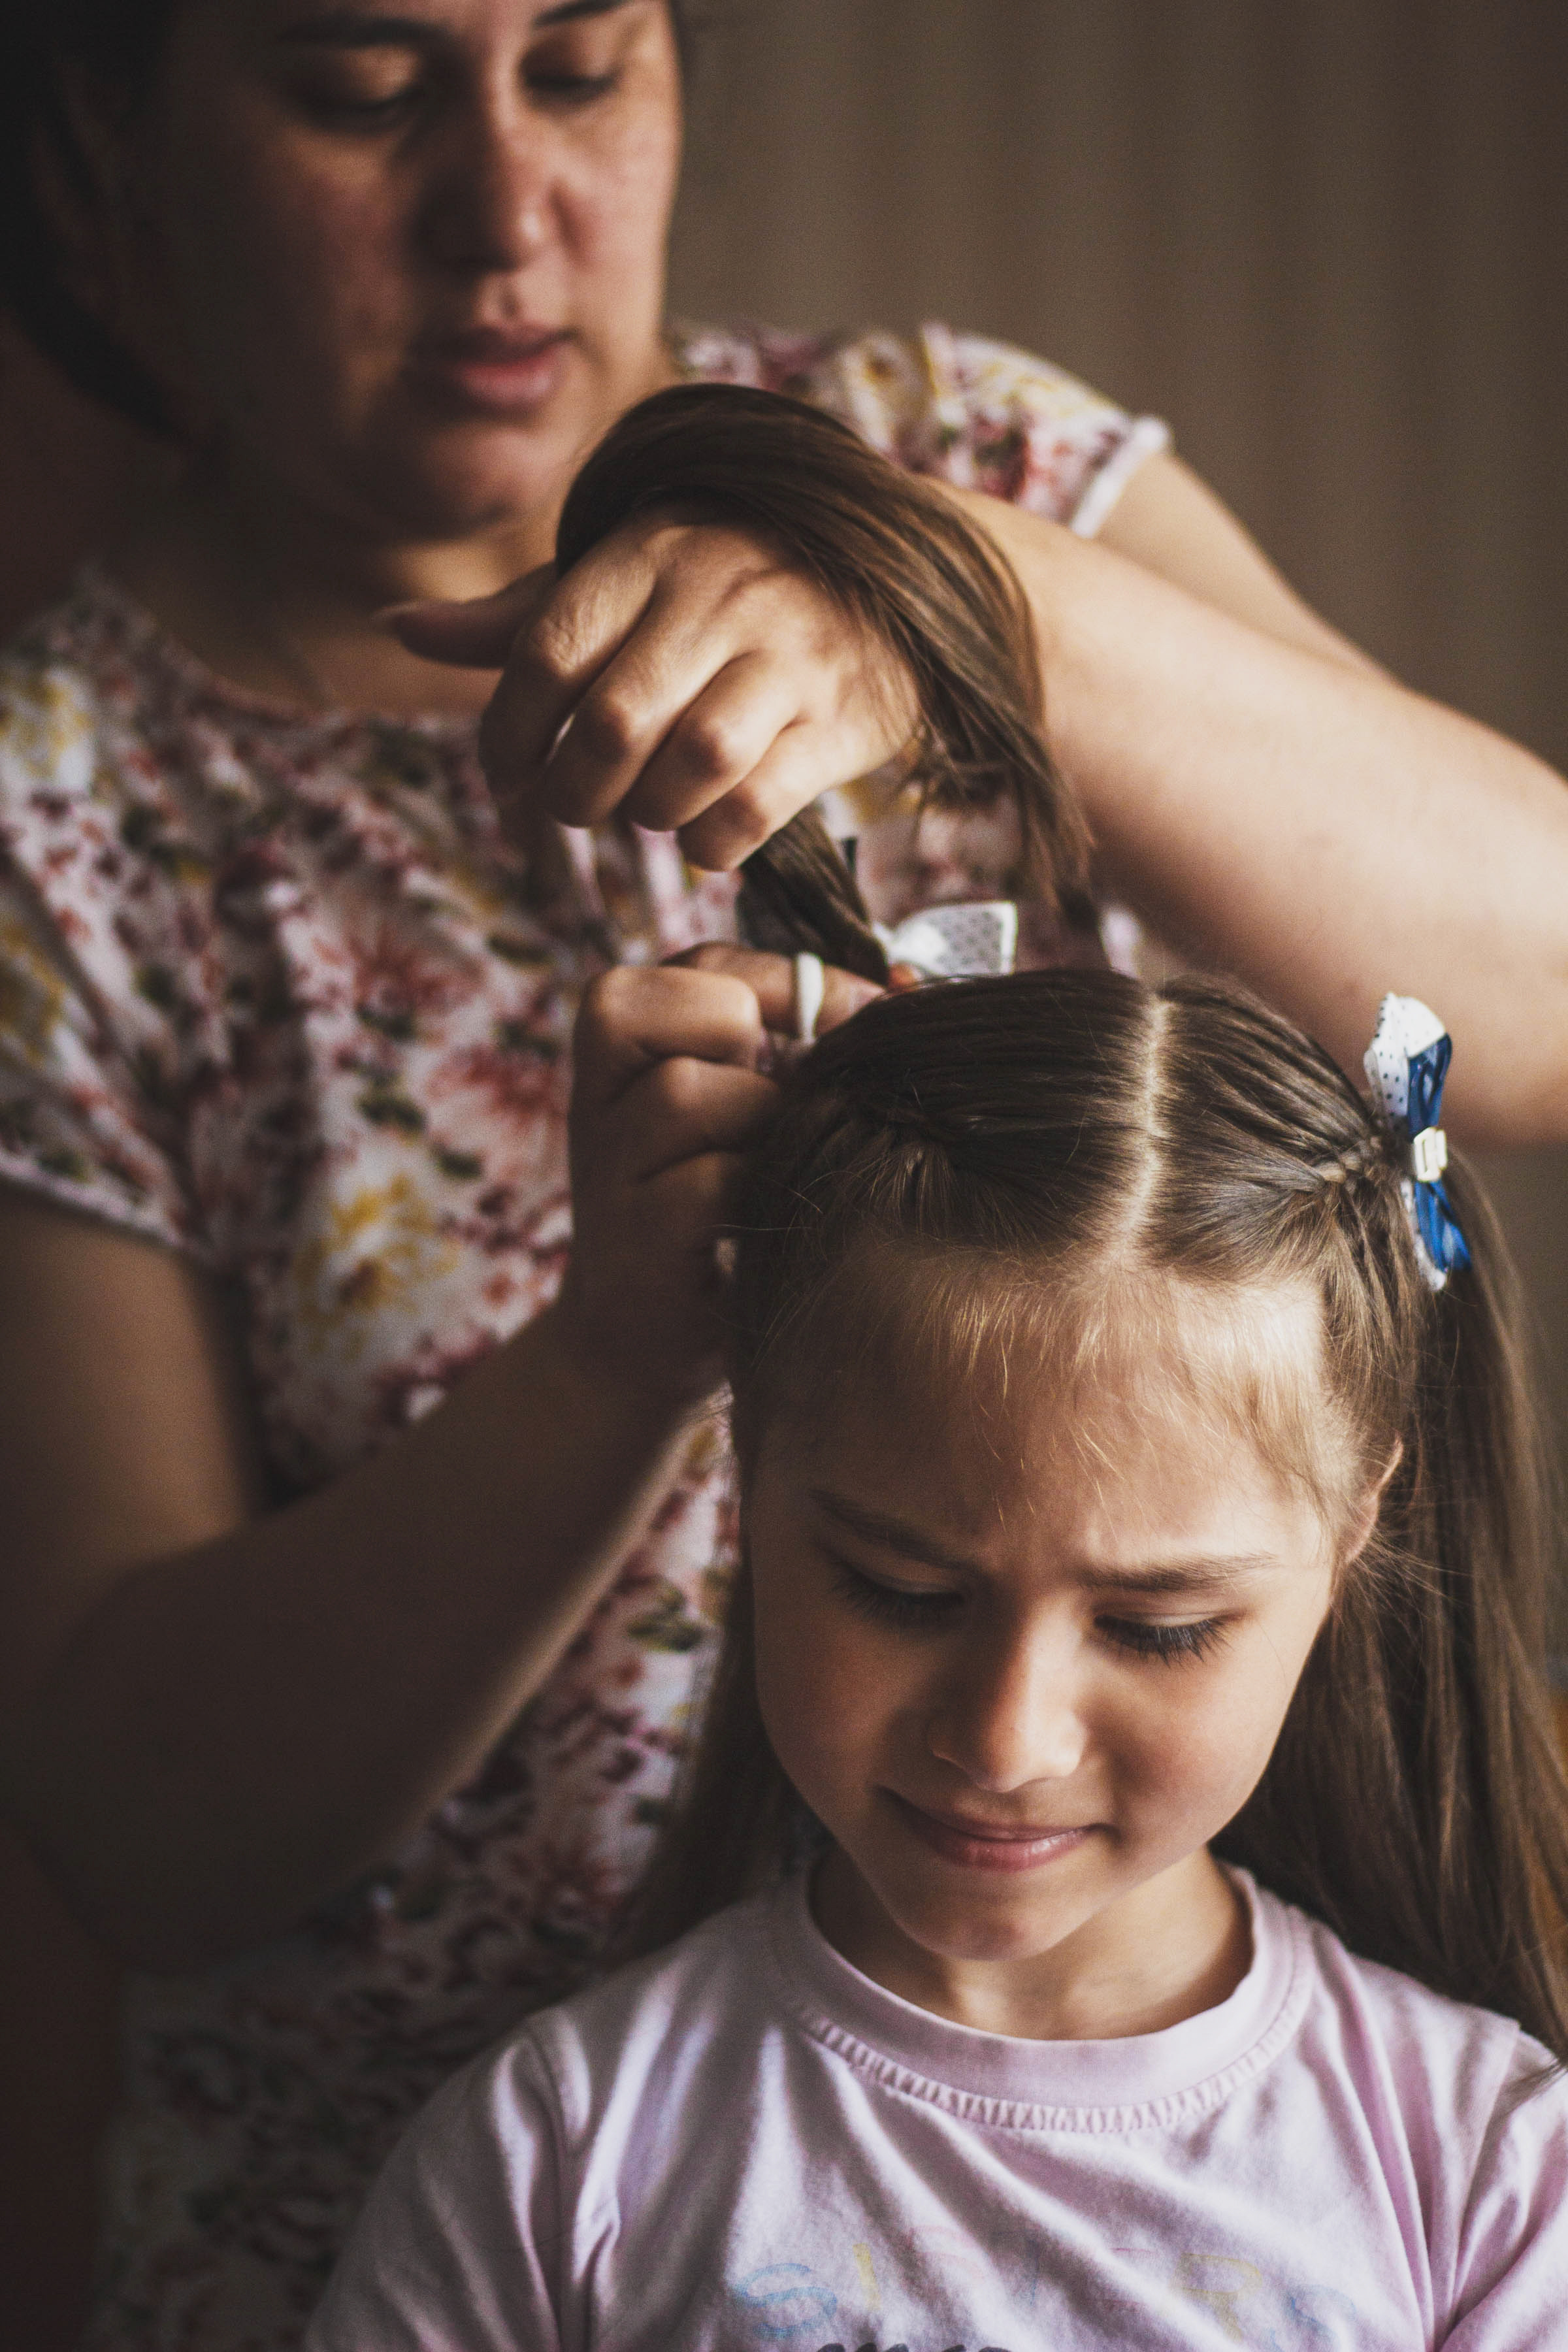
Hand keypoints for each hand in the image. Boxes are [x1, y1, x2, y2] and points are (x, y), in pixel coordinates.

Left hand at [387, 516, 917, 869]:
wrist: (900, 581)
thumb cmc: (728, 586)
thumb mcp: (627, 578)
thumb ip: (521, 616)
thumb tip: (398, 625)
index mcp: (649, 552)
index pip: (546, 655)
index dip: (508, 735)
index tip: (507, 777)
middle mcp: (720, 593)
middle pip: (613, 722)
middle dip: (573, 793)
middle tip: (570, 811)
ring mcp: (789, 654)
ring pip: (693, 761)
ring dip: (651, 814)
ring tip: (647, 814)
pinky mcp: (845, 716)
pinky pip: (762, 802)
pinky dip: (717, 841)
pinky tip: (707, 838)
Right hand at [554, 945, 879, 1402]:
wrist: (641, 1346)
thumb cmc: (724, 1202)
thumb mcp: (747, 1101)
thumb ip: (800, 1035)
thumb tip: (910, 984)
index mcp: (627, 1039)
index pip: (707, 962)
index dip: (791, 981)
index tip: (854, 1018)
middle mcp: (598, 1089)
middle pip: (689, 1008)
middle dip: (762, 1046)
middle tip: (784, 1101)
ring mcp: (606, 1163)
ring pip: (690, 1092)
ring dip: (763, 1127)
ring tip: (775, 1168)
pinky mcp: (632, 1236)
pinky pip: (709, 1183)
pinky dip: (755, 1196)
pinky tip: (766, 1221)